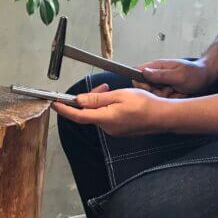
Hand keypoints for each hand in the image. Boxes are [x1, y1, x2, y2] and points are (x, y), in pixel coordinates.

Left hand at [54, 83, 169, 136]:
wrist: (163, 116)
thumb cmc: (145, 105)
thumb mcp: (119, 95)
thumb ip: (96, 99)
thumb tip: (79, 101)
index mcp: (105, 119)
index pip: (78, 116)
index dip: (64, 110)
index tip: (54, 104)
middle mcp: (107, 128)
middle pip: (88, 112)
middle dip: (88, 98)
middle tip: (101, 87)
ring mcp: (113, 130)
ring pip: (97, 113)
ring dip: (99, 101)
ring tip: (110, 90)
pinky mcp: (118, 129)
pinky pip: (105, 117)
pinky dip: (105, 107)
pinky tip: (115, 99)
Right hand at [134, 57, 217, 97]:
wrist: (207, 77)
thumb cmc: (196, 74)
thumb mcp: (179, 76)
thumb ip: (161, 75)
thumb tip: (144, 72)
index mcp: (156, 66)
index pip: (137, 74)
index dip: (141, 84)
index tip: (152, 89)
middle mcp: (156, 73)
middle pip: (144, 88)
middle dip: (156, 93)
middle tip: (169, 89)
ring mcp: (161, 81)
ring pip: (153, 95)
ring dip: (165, 96)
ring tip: (176, 90)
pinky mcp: (165, 88)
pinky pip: (162, 98)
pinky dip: (170, 98)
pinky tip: (178, 93)